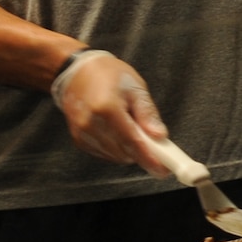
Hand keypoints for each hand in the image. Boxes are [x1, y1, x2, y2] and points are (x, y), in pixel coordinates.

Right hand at [51, 50, 169, 171]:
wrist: (77, 72)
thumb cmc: (109, 75)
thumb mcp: (135, 88)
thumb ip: (148, 113)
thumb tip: (159, 136)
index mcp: (107, 108)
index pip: (132, 141)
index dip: (149, 158)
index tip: (163, 169)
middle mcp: (90, 123)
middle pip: (124, 152)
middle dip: (143, 152)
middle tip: (156, 144)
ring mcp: (82, 133)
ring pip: (115, 155)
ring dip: (129, 150)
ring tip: (133, 128)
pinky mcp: (79, 139)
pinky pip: (104, 153)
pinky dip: (117, 148)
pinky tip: (119, 132)